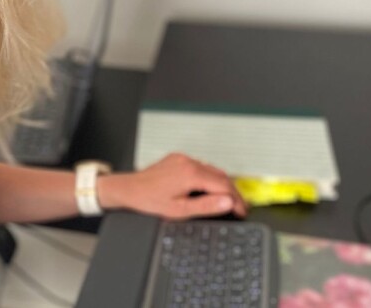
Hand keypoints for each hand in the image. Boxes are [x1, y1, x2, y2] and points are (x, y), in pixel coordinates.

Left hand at [97, 153, 245, 219]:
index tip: (242, 211)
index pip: (223, 186)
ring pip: (212, 170)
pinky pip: (201, 166)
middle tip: (240, 208)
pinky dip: (210, 177)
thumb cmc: (149, 201)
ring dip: (222, 184)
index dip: (236, 200)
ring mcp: (183, 158)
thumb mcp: (179, 210)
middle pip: (221, 176)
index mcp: (191, 174)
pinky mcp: (178, 158)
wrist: (128, 189)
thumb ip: (206, 206)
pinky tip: (210, 189)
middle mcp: (189, 162)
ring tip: (228, 201)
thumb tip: (228, 202)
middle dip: (233, 192)